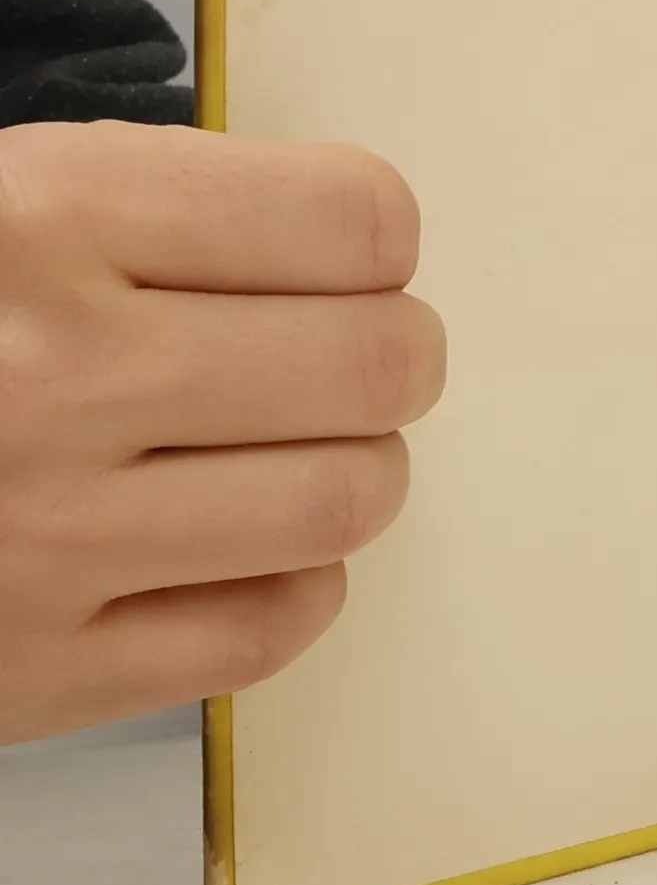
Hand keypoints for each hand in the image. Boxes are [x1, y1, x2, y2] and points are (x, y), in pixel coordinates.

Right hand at [0, 122, 444, 743]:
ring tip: (296, 446)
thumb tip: (355, 250)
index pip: (353, 220)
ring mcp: (45, 537)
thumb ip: (164, 213)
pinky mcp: (33, 671)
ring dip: (355, 466)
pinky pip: (267, 630)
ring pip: (348, 500)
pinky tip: (240, 545)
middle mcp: (55, 375)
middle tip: (353, 354)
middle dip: (393, 352)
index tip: (349, 253)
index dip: (374, 235)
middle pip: (378, 363)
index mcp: (43, 220)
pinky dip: (295, 582)